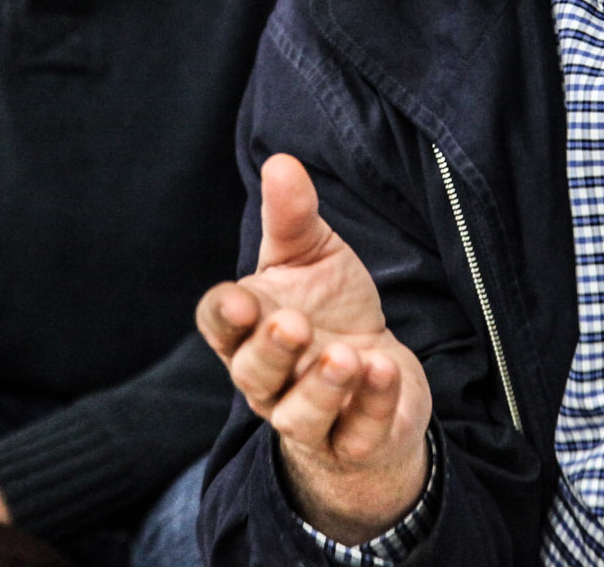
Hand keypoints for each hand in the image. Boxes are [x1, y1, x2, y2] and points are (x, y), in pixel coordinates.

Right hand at [196, 154, 431, 543]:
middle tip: (295, 324)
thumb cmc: (331, 308)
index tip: (241, 302)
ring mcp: (310, 417)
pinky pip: (356, 434)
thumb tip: (281, 161)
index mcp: (248, 329)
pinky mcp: (354, 442)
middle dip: (272, 351)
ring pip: (299, 415)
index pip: (219, 324)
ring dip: (322, 388)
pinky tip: (385, 370)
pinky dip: (370, 406)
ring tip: (347, 357)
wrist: (380, 373)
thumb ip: (293, 215)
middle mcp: (269, 379)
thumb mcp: (314, 255)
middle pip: (252, 373)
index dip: (225, 317)